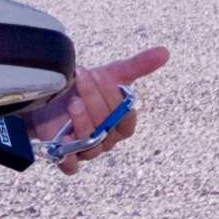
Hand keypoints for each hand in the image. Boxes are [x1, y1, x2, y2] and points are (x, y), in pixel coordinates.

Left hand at [27, 46, 166, 174]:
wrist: (53, 99)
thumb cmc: (88, 89)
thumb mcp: (112, 75)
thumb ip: (138, 66)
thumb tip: (165, 52)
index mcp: (121, 124)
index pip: (126, 118)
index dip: (115, 99)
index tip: (104, 76)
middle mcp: (107, 140)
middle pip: (106, 127)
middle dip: (94, 100)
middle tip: (82, 77)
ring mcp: (87, 151)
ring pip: (91, 143)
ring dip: (82, 121)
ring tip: (73, 100)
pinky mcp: (66, 157)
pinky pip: (71, 166)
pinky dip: (69, 157)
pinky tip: (64, 139)